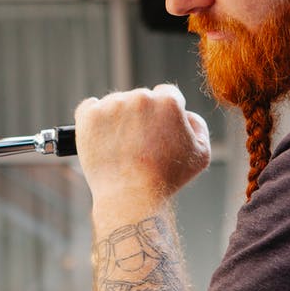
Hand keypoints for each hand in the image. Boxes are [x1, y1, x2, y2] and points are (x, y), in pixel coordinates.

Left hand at [74, 84, 210, 205]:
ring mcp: (112, 105)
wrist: (131, 196)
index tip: (156, 130)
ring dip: (117, 118)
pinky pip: (89, 107)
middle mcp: (140, 97)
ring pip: (115, 103)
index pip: (166, 94)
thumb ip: (198, 125)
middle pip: (140, 98)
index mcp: (168, 102)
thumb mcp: (201, 154)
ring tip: (121, 147)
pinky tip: (101, 137)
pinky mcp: (89, 116)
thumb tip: (186, 113)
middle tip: (139, 144)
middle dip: (141, 116)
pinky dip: (93, 119)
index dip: (163, 114)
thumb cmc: (167, 179)